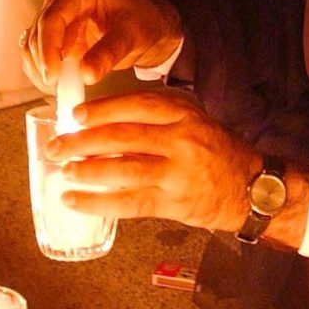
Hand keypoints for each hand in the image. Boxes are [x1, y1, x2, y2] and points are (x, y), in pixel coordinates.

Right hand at [22, 0, 183, 87]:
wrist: (148, 24)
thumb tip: (86, 74)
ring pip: (31, 44)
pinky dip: (44, 70)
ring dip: (41, 69)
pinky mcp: (54, 32)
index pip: (52, 19)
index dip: (48, 50)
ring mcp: (55, 13)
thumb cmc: (143, 21)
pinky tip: (61, 84)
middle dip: (45, 63)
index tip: (53, 77)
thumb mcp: (131, 36)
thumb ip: (109, 53)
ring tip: (63, 88)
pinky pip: (37, 53)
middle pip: (37, 33)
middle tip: (61, 89)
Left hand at [46, 90, 262, 230]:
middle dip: (82, 141)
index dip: (102, 109)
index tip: (75, 116)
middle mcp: (181, 140)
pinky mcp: (174, 202)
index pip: (137, 106)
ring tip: (63, 171)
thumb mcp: (194, 121)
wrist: (252, 188)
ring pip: (122, 170)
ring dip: (86, 171)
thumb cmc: (217, 152)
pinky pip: (128, 202)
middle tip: (56, 145)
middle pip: (123, 137)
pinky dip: (97, 202)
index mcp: (184, 115)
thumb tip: (104, 121)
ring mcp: (178, 173)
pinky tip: (74, 200)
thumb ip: (157, 118)